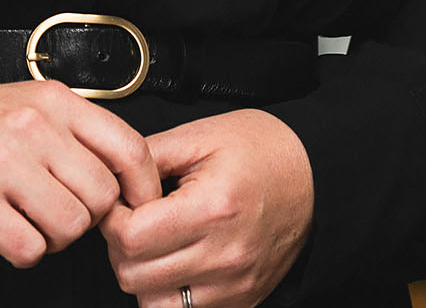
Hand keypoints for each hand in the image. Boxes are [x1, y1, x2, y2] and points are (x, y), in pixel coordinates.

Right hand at [0, 80, 161, 266]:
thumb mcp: (33, 108)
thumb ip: (81, 131)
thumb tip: (135, 175)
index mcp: (52, 100)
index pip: (128, 147)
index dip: (143, 186)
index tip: (138, 204)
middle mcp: (29, 127)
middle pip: (102, 196)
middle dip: (87, 215)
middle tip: (60, 207)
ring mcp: (0, 164)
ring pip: (70, 226)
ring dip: (56, 236)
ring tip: (32, 218)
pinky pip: (31, 249)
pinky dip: (24, 250)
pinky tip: (8, 228)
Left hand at [101, 110, 312, 306]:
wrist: (316, 179)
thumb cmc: (263, 151)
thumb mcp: (202, 135)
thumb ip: (147, 155)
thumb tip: (109, 176)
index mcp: (212, 208)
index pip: (131, 237)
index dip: (113, 217)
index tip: (121, 201)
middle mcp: (224, 255)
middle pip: (133, 275)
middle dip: (120, 246)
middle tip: (132, 219)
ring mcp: (234, 285)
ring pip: (153, 303)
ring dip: (141, 274)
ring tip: (153, 242)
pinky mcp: (240, 301)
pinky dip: (168, 292)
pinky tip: (174, 261)